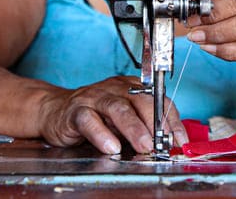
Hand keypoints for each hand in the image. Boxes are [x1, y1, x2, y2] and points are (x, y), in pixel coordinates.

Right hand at [38, 76, 186, 154]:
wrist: (56, 110)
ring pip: (117, 108)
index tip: (180, 139)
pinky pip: (89, 120)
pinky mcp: (76, 111)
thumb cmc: (95, 115)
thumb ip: (143, 127)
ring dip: (134, 128)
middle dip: (154, 123)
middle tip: (162, 143)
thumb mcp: (123, 119)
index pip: (158, 100)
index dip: (171, 119)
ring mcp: (95, 97)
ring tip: (144, 145)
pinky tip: (111, 147)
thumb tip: (167, 143)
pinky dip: (101, 134)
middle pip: (140, 101)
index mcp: (132, 88)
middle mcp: (115, 89)